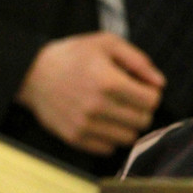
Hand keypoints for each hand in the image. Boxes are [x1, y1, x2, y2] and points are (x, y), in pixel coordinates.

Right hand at [15, 32, 165, 154]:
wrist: (32, 74)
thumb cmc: (74, 55)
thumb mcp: (107, 43)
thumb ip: (139, 61)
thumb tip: (160, 83)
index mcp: (108, 81)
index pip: (151, 101)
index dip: (152, 93)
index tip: (143, 88)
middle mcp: (97, 106)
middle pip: (143, 121)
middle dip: (143, 109)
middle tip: (132, 99)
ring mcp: (85, 125)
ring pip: (128, 138)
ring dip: (129, 125)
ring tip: (118, 110)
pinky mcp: (74, 138)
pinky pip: (108, 148)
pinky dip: (112, 137)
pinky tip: (104, 121)